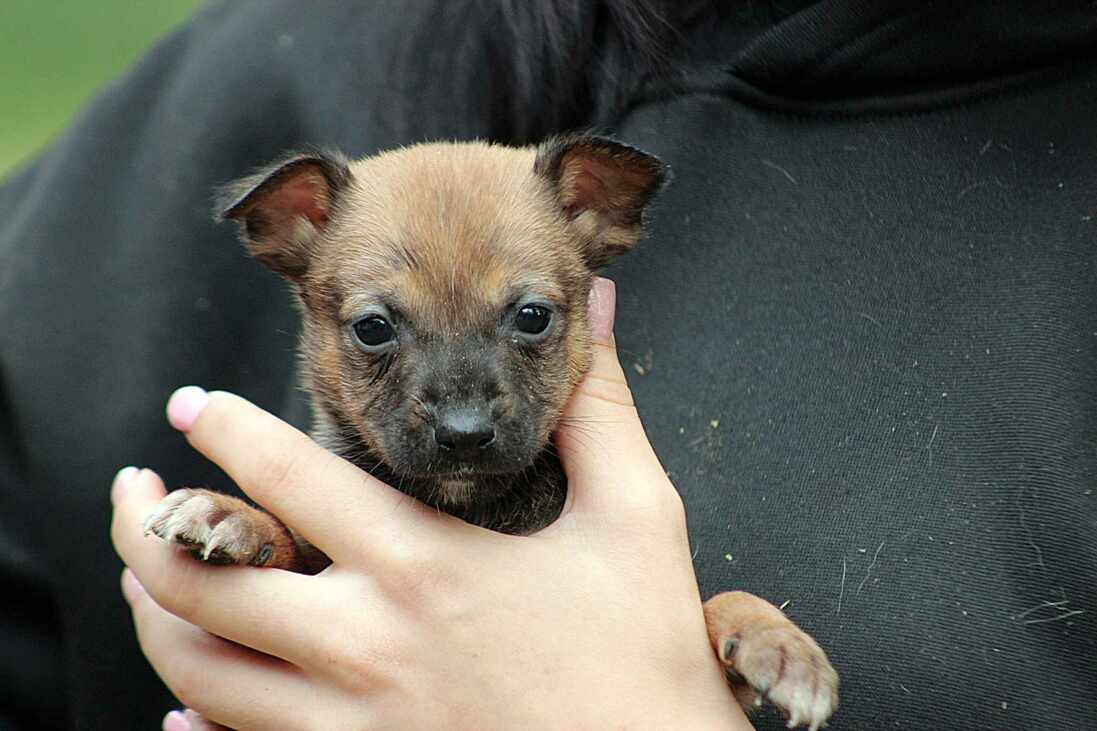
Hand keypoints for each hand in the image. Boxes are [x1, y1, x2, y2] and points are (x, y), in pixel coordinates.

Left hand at [111, 278, 752, 729]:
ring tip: (146, 574)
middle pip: (206, 577)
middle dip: (144, 524)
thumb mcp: (637, 519)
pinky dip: (192, 721)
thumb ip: (599, 411)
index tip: (192, 406)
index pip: (290, 476)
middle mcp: (366, 642)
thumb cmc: (647, 652)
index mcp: (423, 563)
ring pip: (199, 669)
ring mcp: (353, 719)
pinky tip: (178, 707)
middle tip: (134, 490)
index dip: (226, 429)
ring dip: (155, 613)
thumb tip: (597, 309)